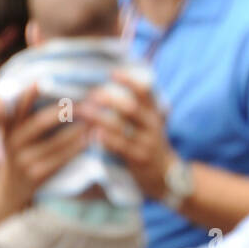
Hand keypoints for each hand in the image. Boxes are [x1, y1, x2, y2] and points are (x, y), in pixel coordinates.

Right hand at [0, 84, 88, 222]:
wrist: (11, 190)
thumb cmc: (21, 152)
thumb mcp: (14, 133)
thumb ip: (23, 114)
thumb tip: (42, 81)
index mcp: (8, 128)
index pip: (18, 106)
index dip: (29, 93)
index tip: (43, 79)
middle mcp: (13, 142)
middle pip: (41, 121)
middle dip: (66, 109)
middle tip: (87, 99)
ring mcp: (24, 160)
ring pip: (56, 141)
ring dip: (79, 127)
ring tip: (96, 116)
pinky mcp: (37, 175)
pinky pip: (62, 158)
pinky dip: (78, 146)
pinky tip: (91, 137)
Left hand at [80, 71, 174, 200]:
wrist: (165, 174)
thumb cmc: (148, 143)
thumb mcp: (149, 123)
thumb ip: (137, 105)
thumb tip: (113, 81)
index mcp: (154, 112)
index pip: (145, 92)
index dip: (130, 81)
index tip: (113, 73)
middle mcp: (152, 125)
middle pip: (131, 107)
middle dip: (110, 99)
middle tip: (92, 95)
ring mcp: (146, 142)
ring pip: (121, 127)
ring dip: (100, 117)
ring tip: (83, 111)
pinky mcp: (139, 158)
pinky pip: (120, 147)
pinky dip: (105, 139)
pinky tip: (92, 134)